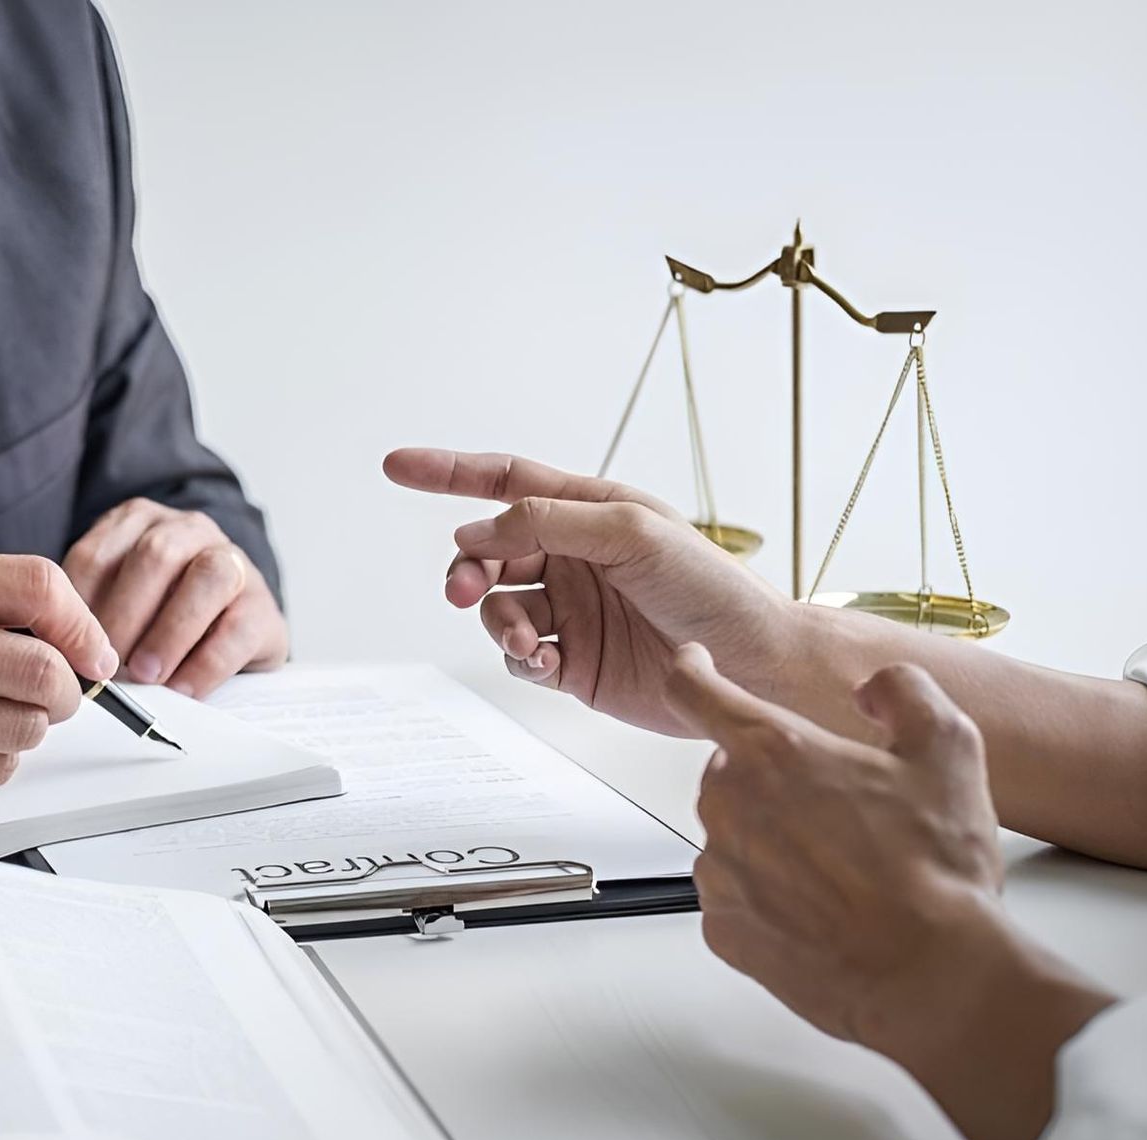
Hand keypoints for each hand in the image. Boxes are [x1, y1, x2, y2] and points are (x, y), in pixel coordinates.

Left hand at [63, 498, 286, 697]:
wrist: (232, 626)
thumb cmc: (160, 615)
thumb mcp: (118, 603)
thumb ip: (90, 616)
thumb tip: (62, 658)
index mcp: (140, 524)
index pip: (99, 553)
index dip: (79, 604)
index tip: (68, 648)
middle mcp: (189, 531)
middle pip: (156, 554)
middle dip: (126, 614)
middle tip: (107, 663)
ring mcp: (233, 562)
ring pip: (208, 577)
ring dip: (170, 630)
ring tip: (146, 674)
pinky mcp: (264, 606)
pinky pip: (238, 627)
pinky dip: (206, 663)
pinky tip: (183, 689)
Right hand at [383, 448, 794, 735]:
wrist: (749, 666)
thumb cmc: (710, 587)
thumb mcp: (632, 532)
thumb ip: (550, 522)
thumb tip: (480, 529)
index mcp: (589, 513)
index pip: (504, 483)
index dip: (448, 473)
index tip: (397, 466)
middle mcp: (574, 559)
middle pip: (488, 553)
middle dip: (469, 569)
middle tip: (467, 589)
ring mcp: (572, 612)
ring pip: (498, 610)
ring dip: (499, 623)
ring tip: (529, 641)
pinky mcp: (576, 663)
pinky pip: (521, 659)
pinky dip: (521, 660)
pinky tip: (546, 661)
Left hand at [664, 643, 1113, 1139]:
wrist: (930, 974)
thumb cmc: (934, 870)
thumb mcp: (948, 747)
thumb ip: (905, 692)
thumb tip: (875, 688)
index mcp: (773, 752)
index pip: (695, 691)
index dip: (691, 670)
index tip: (691, 665)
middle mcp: (730, 807)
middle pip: (728, 772)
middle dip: (772, 778)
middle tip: (840, 807)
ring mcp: (721, 873)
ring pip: (732, 836)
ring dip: (772, 841)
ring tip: (845, 869)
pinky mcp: (724, 930)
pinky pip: (736, 898)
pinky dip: (769, 899)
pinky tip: (823, 910)